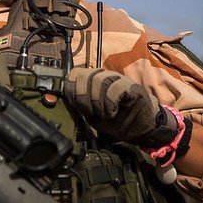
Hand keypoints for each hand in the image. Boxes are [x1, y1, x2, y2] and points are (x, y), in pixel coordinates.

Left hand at [64, 68, 178, 147]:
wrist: (139, 128)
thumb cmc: (115, 121)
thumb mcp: (91, 115)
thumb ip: (79, 104)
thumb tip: (63, 96)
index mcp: (93, 82)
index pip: (75, 73)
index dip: (71, 88)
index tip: (74, 104)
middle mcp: (105, 76)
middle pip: (85, 75)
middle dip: (83, 97)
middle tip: (91, 112)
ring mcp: (118, 79)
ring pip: (99, 79)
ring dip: (97, 101)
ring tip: (104, 114)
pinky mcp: (131, 86)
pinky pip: (115, 87)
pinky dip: (110, 102)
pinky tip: (113, 111)